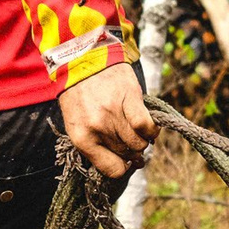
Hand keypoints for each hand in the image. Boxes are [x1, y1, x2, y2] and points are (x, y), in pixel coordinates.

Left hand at [58, 62, 155, 180]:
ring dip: (142, 141)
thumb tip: (124, 164)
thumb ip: (96, 144)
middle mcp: (97, 128)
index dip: (122, 167)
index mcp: (81, 138)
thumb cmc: (79, 94)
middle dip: (131, 152)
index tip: (125, 160)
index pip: (111, 170)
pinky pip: (146, 125)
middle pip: (126, 155)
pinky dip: (151, 130)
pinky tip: (148, 127)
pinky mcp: (129, 98)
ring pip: (138, 143)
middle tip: (131, 142)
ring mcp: (113, 114)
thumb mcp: (77, 124)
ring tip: (139, 133)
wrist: (81, 59)